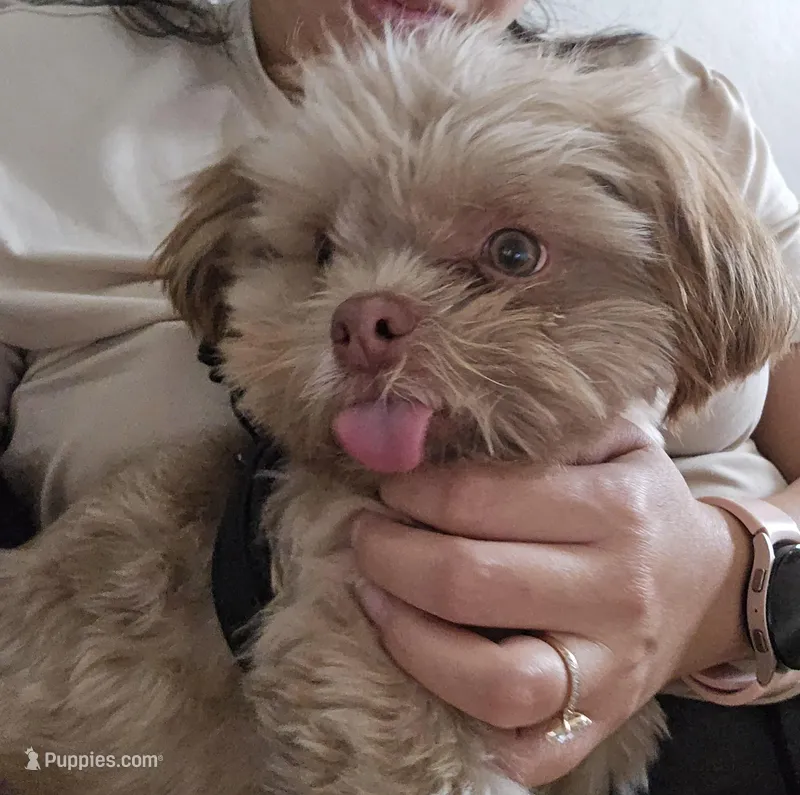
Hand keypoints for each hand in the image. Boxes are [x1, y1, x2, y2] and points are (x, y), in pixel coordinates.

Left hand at [350, 422, 751, 785]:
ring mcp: (609, 672)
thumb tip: (423, 426)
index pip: (479, 499)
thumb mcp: (608, 442)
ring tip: (374, 597)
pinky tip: (417, 662)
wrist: (705, 587)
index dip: (411, 490)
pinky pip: (515, 745)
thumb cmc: (636, 505)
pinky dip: (453, 712)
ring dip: (406, 637)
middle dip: (389, 555)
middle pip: (469, 582)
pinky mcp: (598, 726)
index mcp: (617, 509)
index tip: (388, 486)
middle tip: (364, 535)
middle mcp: (616, 593)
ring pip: (491, 679)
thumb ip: (534, 429)